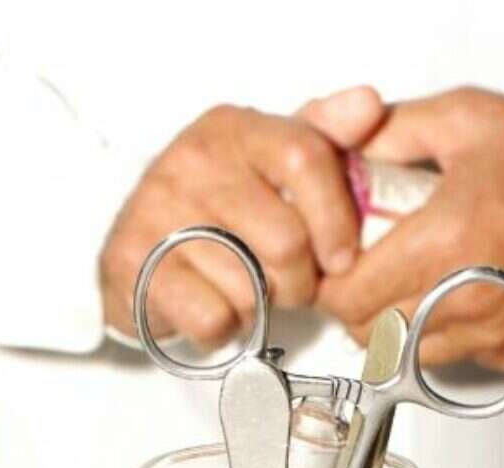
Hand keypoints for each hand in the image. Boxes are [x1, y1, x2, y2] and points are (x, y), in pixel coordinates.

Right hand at [100, 89, 382, 347]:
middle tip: (289, 284)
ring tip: (246, 290)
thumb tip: (369, 104)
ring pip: (250, 287)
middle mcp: (188, 160)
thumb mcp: (270, 163)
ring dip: (261, 307)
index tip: (341, 256)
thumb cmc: (220, 210)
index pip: (305, 158)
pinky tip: (213, 306)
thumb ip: (323, 135)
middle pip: (285, 240)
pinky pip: (213, 318)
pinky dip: (224, 328)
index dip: (337, 219)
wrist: (135, 253)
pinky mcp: (133, 265)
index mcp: (231, 128)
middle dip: (301, 280)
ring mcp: (155, 212)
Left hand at [314, 87, 503, 371]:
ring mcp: (494, 333)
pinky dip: (430, 334)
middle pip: (367, 330)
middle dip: (350, 302)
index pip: (347, 295)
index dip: (327, 280)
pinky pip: (446, 358)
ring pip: (401, 354)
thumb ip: (386, 132)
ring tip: (401, 279)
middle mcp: (468, 299)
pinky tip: (443, 293)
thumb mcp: (464, 119)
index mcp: (447, 241)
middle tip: (359, 268)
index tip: (329, 262)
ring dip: (387, 323)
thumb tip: (335, 152)